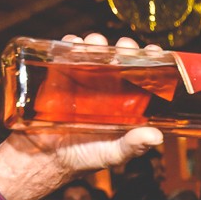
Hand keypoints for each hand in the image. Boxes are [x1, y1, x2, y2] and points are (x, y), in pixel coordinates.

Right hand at [0, 34, 162, 199]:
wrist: (44, 158)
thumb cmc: (84, 157)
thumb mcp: (112, 154)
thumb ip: (133, 146)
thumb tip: (156, 136)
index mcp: (125, 103)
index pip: (142, 77)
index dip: (150, 61)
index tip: (153, 51)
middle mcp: (107, 89)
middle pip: (120, 59)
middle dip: (124, 47)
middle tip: (124, 47)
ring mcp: (83, 81)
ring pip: (95, 52)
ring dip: (97, 42)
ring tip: (96, 43)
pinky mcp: (60, 77)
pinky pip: (66, 54)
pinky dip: (70, 43)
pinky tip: (73, 41)